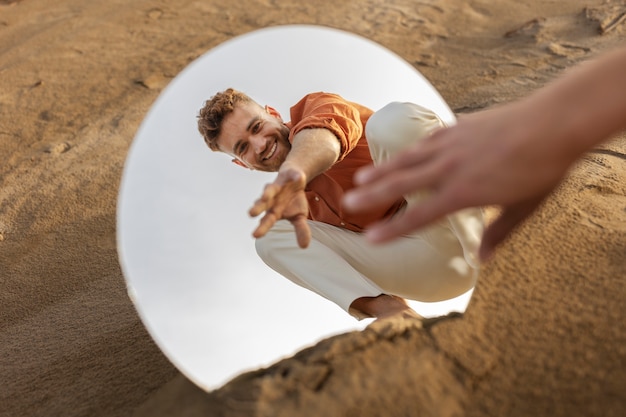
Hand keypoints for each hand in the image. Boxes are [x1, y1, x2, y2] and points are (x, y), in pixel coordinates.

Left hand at [249, 167, 310, 247]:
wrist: (296, 180)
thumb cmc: (293, 201)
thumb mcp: (299, 216)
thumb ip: (301, 230)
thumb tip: (304, 247)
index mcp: (274, 210)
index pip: (267, 220)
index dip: (262, 228)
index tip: (255, 236)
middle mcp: (272, 198)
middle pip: (263, 204)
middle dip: (257, 208)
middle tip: (251, 214)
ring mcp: (278, 185)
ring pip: (271, 188)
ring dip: (268, 192)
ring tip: (266, 197)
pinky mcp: (288, 174)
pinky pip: (293, 175)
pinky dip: (296, 176)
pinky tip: (299, 177)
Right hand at [344, 102, 575, 259]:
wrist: (555, 122)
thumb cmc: (544, 167)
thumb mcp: (524, 207)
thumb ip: (499, 234)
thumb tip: (482, 260)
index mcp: (466, 192)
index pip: (420, 215)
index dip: (392, 228)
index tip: (370, 238)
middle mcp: (451, 168)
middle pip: (403, 183)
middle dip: (373, 194)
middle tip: (347, 202)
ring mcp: (451, 144)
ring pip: (407, 159)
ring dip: (382, 170)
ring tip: (360, 179)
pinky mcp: (457, 128)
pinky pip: (425, 141)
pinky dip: (408, 151)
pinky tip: (400, 156)